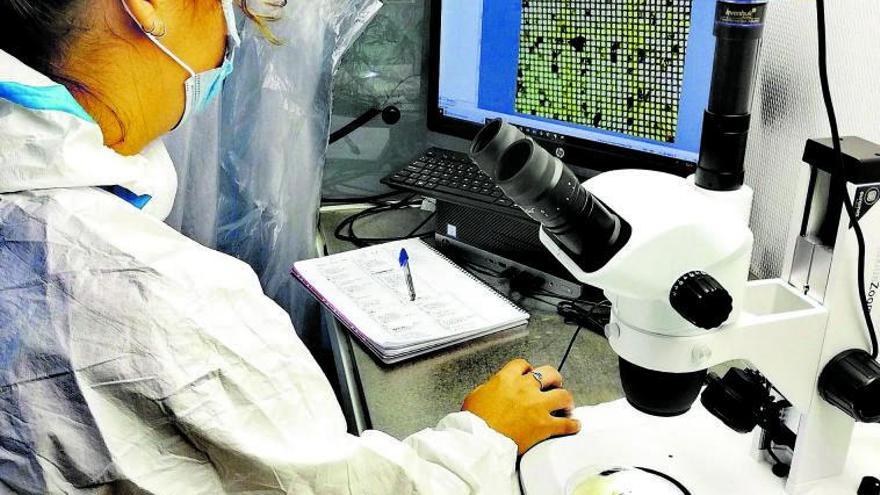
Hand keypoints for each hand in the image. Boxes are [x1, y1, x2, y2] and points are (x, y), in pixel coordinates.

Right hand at [462, 358, 580, 454]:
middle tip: (554, 384)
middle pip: (549, 373)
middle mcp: (525, 388)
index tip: (530, 374)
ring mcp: (537, 406)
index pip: (523, 365)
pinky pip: (566, 423)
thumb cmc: (475, 422)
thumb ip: (490, 388)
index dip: (528, 369)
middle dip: (554, 378)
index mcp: (507, 379)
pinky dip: (572, 424)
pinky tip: (574, 425)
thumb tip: (494, 389)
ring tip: (566, 404)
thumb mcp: (476, 396)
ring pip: (563, 395)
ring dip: (566, 399)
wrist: (481, 441)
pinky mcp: (545, 425)